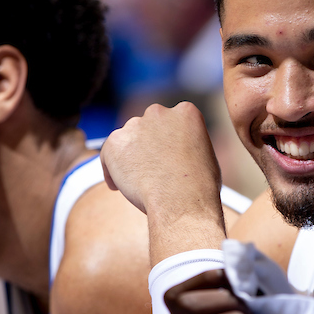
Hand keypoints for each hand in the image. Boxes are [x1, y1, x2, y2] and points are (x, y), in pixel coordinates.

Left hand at [100, 102, 220, 215]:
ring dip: (130, 155)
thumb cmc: (199, 186)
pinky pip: (108, 154)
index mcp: (185, 112)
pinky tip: (118, 187)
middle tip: (151, 168)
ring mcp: (135, 125)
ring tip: (136, 181)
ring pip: (127, 139)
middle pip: (147, 126)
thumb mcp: (205, 154)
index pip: (172, 121)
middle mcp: (159, 112)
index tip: (166, 156)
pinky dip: (111, 170)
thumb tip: (176, 150)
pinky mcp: (115, 141)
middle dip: (148, 144)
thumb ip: (186, 143)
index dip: (168, 140)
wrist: (181, 202)